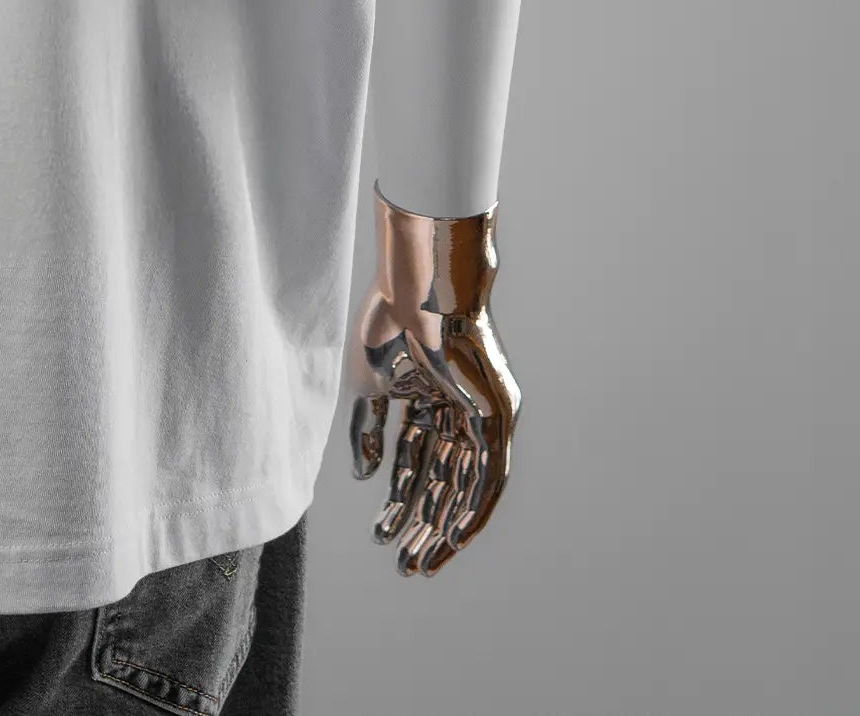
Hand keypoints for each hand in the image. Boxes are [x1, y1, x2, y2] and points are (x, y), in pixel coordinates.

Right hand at [345, 180, 519, 574]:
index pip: (413, 464)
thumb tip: (364, 479)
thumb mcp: (367, 384)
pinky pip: (489, 476)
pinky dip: (473, 508)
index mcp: (424, 398)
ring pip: (462, 484)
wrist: (419, 291)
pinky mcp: (495, 418)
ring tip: (421, 564)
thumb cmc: (391, 322)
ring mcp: (477, 415)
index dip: (398, 501)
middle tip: (403, 567)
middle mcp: (455, 412)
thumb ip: (364, 430)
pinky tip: (453, 539)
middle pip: (438, 481)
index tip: (381, 538)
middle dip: (418, 525)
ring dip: (442, 526)